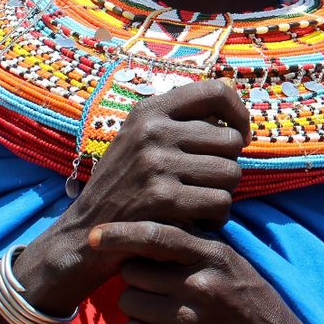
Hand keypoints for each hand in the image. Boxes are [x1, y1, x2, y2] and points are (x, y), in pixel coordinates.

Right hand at [14, 79, 251, 314]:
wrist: (83, 235)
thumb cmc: (123, 187)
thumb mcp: (141, 141)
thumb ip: (183, 119)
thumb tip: (232, 89)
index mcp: (149, 112)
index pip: (215, 91)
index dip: (238, 113)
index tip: (240, 135)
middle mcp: (152, 131)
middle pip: (231, 141)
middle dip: (228, 165)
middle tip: (207, 183)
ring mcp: (156, 163)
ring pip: (232, 173)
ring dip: (223, 194)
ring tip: (200, 202)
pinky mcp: (163, 198)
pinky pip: (220, 202)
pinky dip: (216, 218)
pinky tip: (197, 222)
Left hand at [90, 221, 323, 323]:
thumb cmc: (249, 300)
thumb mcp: (231, 262)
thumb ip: (193, 246)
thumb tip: (146, 232)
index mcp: (213, 256)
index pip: (156, 236)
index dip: (121, 234)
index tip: (94, 235)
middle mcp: (200, 284)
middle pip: (133, 272)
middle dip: (138, 277)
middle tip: (158, 286)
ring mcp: (189, 320)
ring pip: (130, 303)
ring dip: (138, 306)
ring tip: (164, 310)